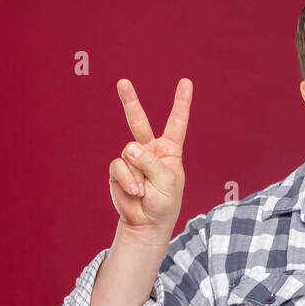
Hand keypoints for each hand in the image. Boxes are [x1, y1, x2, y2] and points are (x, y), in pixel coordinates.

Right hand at [108, 77, 191, 233]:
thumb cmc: (164, 203)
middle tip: (122, 82)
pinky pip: (119, 167)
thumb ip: (151, 162)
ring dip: (137, 174)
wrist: (147, 223)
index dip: (181, 102)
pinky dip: (127, 180)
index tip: (186, 82)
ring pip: (129, 152)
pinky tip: (135, 192)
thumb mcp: (167, 181)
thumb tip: (129, 148)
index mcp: (169, 150)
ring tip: (144, 190)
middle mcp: (150, 150)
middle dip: (129, 101)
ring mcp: (132, 159)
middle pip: (138, 121)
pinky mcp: (118, 170)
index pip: (177, 122)